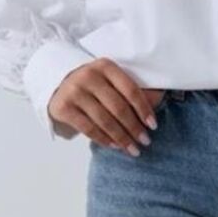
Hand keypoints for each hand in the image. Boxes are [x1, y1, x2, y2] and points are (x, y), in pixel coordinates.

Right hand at [48, 59, 165, 152]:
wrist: (57, 83)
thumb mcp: (110, 79)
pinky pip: (89, 128)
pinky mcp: (64, 107)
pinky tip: (115, 146)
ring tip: (133, 149)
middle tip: (145, 141)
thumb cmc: (93, 84)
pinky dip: (104, 139)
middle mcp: (89, 76)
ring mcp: (74, 91)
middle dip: (134, 128)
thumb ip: (131, 89)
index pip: (131, 90)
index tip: (153, 126)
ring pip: (104, 120)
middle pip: (118, 107)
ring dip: (121, 138)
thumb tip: (160, 99)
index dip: (144, 109)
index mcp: (106, 66)